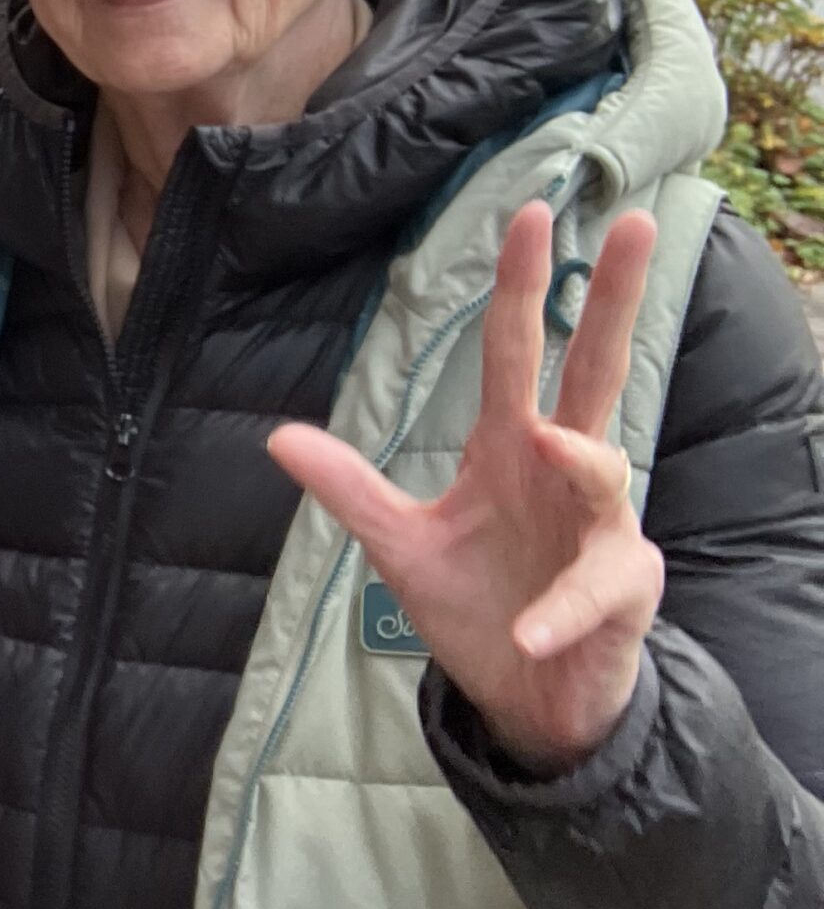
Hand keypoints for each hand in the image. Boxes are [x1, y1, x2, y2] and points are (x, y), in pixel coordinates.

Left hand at [267, 201, 662, 773]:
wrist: (525, 696)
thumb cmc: (477, 603)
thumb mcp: (399, 543)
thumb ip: (348, 487)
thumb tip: (277, 436)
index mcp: (510, 447)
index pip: (513, 351)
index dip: (519, 286)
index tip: (527, 212)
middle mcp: (563, 473)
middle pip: (595, 370)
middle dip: (612, 300)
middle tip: (631, 223)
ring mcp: (601, 529)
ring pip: (607, 473)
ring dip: (584, 465)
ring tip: (552, 449)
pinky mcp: (621, 595)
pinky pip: (597, 590)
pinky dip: (559, 610)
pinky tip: (526, 630)